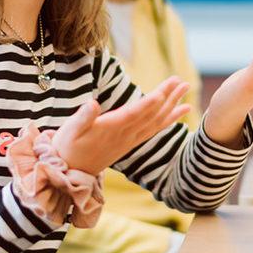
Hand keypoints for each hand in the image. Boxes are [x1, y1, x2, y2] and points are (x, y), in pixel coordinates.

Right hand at [53, 76, 190, 173]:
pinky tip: (178, 112)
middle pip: (151, 114)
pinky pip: (153, 130)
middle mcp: (125, 135)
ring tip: (185, 88)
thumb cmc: (68, 146)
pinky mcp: (130, 143)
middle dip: (167, 97)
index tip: (163, 91)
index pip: (134, 114)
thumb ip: (82, 117)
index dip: (149, 103)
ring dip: (172, 105)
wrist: (71, 172)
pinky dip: (167, 120)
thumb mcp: (70, 130)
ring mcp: (130, 139)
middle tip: (181, 80)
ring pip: (156, 121)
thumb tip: (92, 104)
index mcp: (110, 128)